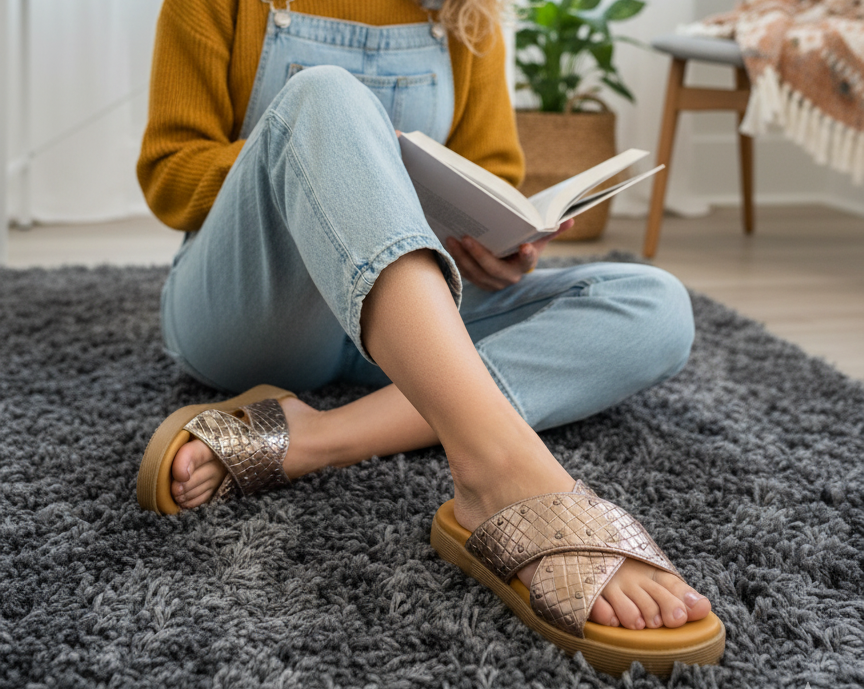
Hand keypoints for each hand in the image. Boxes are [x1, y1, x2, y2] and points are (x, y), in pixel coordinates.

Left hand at [445, 219, 574, 290]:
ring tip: (451, 239)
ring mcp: (490, 282)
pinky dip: (456, 260)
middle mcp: (508, 277)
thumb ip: (551, 229)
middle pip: (493, 269)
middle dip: (479, 255)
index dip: (527, 255)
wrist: (507, 263)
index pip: (527, 260)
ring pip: (475, 273)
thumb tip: (571, 219)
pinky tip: (447, 245)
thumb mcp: (536, 239)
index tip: (525, 246)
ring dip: (462, 257)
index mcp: (524, 265)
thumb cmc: (522, 246)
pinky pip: (464, 273)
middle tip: (466, 238)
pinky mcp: (476, 281)